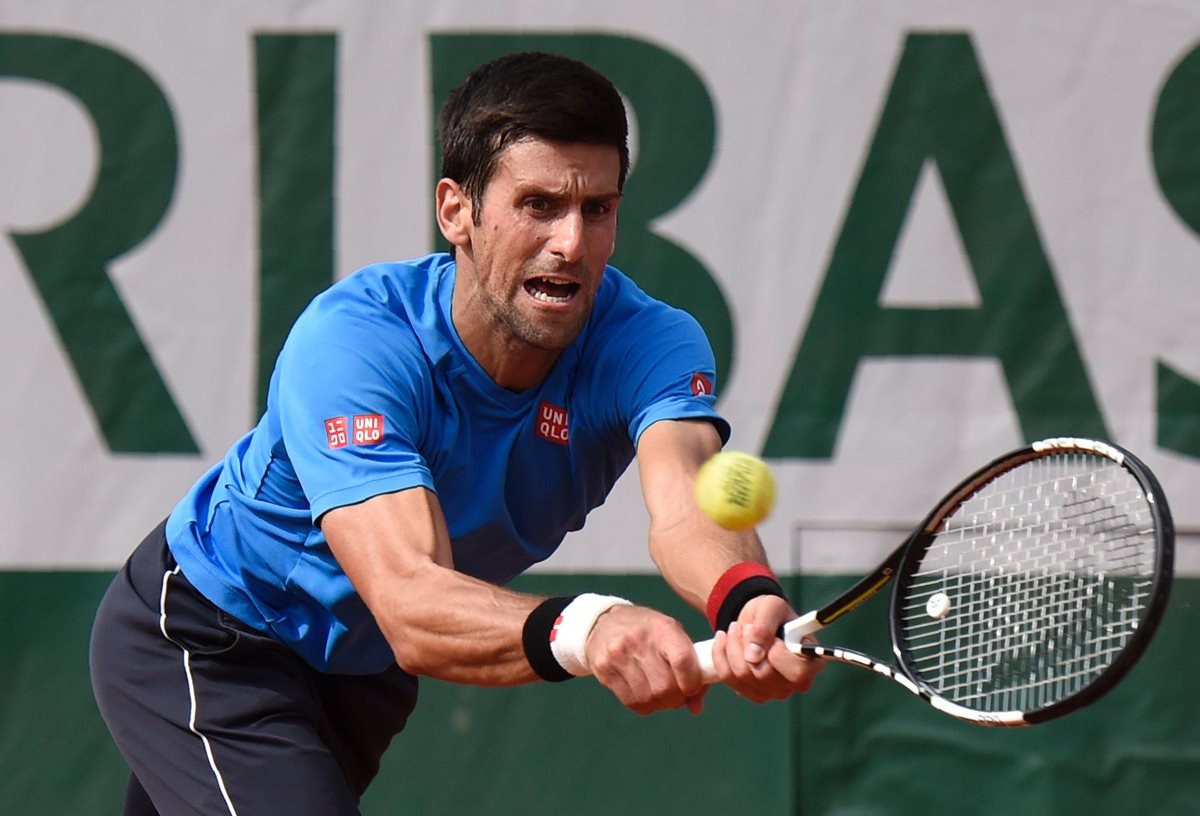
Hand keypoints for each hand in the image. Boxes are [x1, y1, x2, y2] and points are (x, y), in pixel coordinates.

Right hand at [584, 604, 708, 715]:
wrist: (604, 621)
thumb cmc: (648, 631)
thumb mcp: (672, 635)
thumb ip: (690, 667)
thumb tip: (696, 707)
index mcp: (662, 628)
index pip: (682, 661)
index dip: (692, 683)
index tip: (692, 689)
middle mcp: (639, 640)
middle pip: (664, 687)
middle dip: (675, 699)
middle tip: (676, 696)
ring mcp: (618, 655)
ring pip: (647, 698)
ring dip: (659, 704)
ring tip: (660, 696)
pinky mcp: (603, 668)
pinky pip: (630, 701)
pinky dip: (643, 705)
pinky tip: (645, 696)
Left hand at [708, 595, 823, 702]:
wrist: (756, 620)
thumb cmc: (772, 613)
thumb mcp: (771, 607)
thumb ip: (765, 627)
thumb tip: (753, 656)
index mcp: (811, 663)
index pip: (797, 672)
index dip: (778, 654)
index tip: (772, 637)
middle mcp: (796, 684)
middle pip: (763, 675)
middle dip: (746, 645)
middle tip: (744, 627)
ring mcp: (774, 691)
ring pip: (742, 676)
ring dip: (731, 648)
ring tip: (734, 629)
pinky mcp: (753, 693)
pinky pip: (728, 678)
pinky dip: (720, 656)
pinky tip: (723, 640)